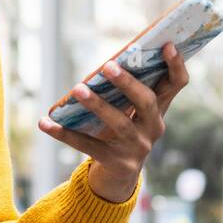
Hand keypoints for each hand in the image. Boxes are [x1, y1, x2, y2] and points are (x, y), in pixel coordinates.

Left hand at [38, 41, 190, 202]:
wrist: (119, 177)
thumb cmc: (122, 131)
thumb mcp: (132, 113)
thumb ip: (128, 89)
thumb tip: (108, 62)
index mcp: (159, 109)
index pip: (177, 84)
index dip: (176, 64)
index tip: (167, 44)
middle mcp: (153, 128)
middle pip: (147, 102)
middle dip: (128, 83)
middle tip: (108, 66)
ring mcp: (137, 148)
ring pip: (119, 122)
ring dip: (97, 104)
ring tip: (77, 89)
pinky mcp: (116, 163)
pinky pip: (88, 145)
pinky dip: (64, 133)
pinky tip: (45, 122)